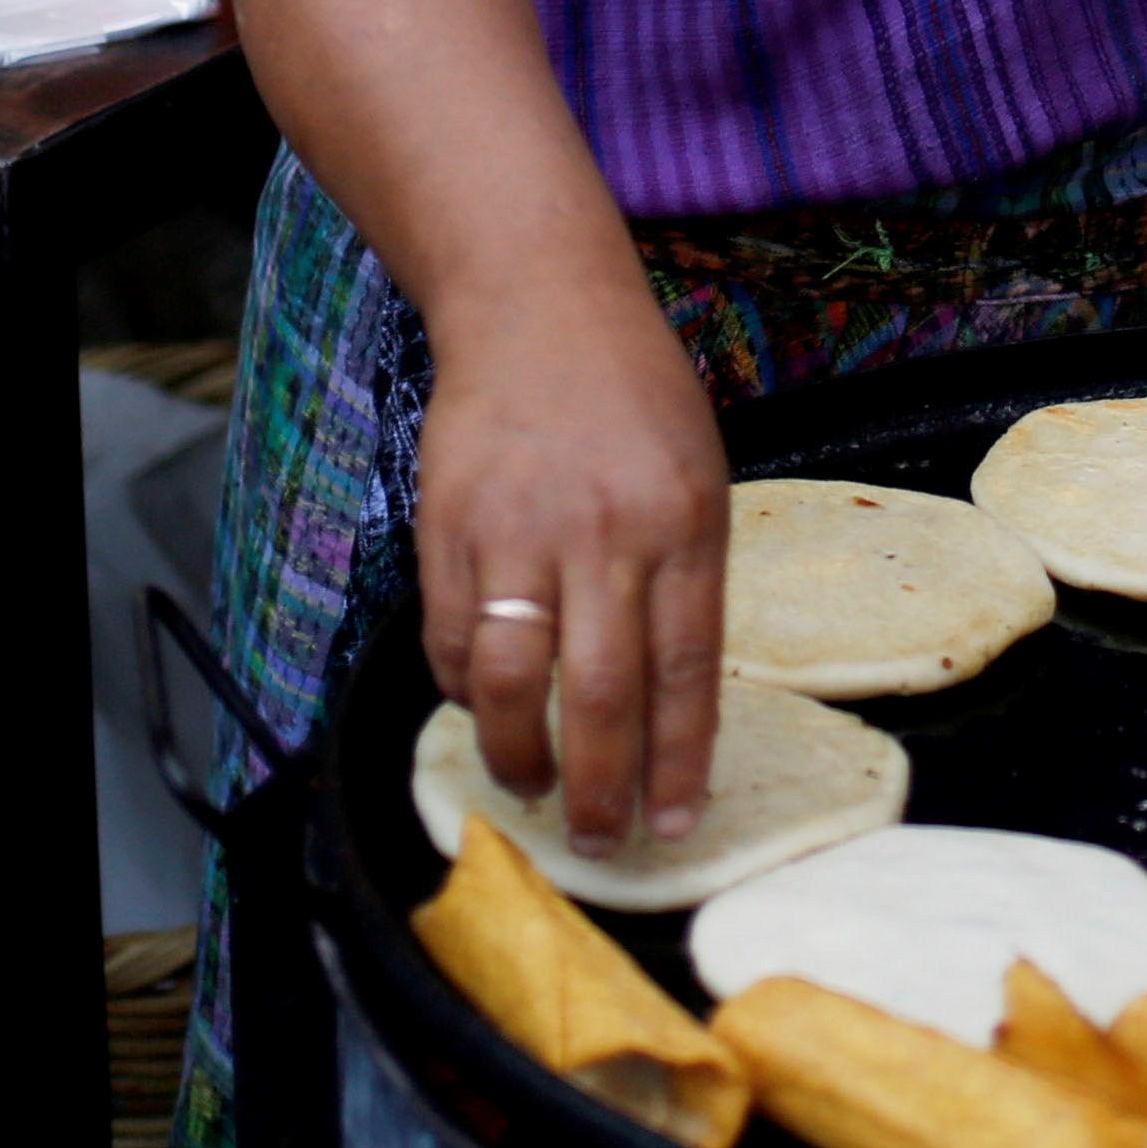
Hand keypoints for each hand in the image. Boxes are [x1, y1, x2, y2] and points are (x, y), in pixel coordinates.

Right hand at [415, 278, 730, 855]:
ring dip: (519, 754)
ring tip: (531, 788)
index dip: (679, 760)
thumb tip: (670, 698)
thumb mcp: (697, 474)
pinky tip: (482, 707)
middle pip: (601, 693)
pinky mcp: (449, 527)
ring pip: (511, 680)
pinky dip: (464, 689)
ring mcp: (518, 532)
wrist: (537, 306)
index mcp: (683, 523)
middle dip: (601, 787)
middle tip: (600, 840)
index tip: (677, 822)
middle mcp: (603, 534)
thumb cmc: (632, 395)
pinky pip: (453, 638)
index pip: (686, 670)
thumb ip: (686, 577)